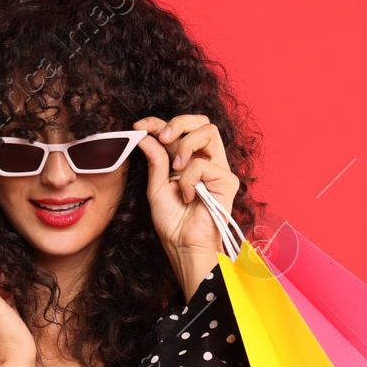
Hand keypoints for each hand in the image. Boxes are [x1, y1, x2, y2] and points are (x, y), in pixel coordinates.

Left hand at [133, 114, 240, 300]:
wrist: (183, 246)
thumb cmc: (173, 222)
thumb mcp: (156, 187)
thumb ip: (155, 160)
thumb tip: (145, 135)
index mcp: (190, 160)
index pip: (180, 129)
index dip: (159, 122)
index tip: (139, 126)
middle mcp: (207, 161)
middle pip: (202, 120)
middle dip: (178, 122)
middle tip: (162, 138)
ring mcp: (219, 169)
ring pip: (209, 131)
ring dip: (186, 145)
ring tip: (175, 168)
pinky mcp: (227, 181)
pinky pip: (203, 163)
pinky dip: (188, 179)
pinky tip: (188, 196)